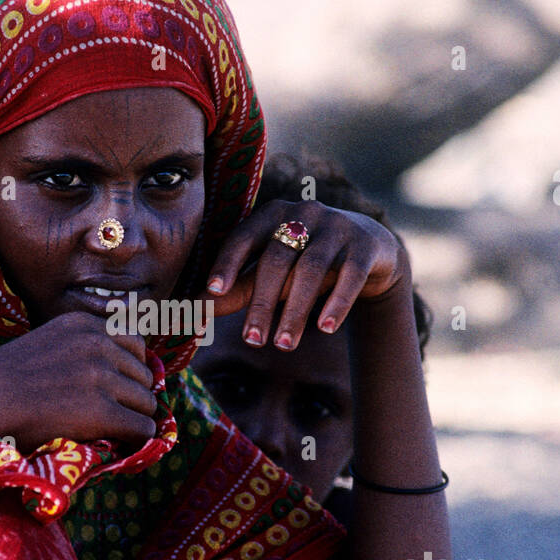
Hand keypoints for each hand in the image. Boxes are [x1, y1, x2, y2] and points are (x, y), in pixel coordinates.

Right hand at [0, 311, 158, 451]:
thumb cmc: (2, 384)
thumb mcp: (46, 346)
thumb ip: (81, 350)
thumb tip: (125, 371)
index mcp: (84, 324)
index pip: (135, 344)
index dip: (129, 371)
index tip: (116, 390)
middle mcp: (97, 344)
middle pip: (144, 375)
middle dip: (132, 397)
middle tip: (112, 416)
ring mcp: (100, 376)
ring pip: (147, 403)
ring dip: (133, 419)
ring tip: (110, 432)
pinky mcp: (100, 410)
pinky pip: (142, 428)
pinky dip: (136, 440)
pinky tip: (118, 444)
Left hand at [200, 199, 409, 348]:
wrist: (369, 251)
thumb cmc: (305, 262)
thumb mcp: (271, 274)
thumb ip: (236, 290)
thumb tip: (190, 315)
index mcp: (271, 215)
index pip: (243, 237)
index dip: (228, 263)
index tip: (214, 292)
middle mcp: (303, 213)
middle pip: (276, 260)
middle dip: (262, 303)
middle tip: (252, 341)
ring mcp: (336, 227)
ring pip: (311, 269)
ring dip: (295, 310)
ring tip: (284, 345)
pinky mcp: (365, 246)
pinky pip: (350, 275)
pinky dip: (337, 302)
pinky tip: (325, 328)